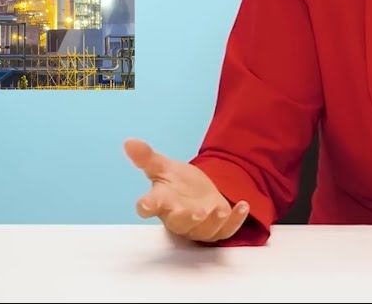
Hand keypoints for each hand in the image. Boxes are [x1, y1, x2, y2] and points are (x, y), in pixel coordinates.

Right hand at [123, 138, 251, 242]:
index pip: (148, 207)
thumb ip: (147, 157)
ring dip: (213, 221)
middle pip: (179, 223)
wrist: (198, 192)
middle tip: (195, 211)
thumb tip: (129, 142)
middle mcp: (177, 217)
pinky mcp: (218, 228)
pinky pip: (226, 230)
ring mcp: (198, 226)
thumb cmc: (176, 184)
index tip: (146, 205)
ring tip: (219, 209)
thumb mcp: (163, 167)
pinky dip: (236, 220)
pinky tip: (242, 205)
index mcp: (161, 202)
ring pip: (203, 230)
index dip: (147, 206)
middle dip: (187, 218)